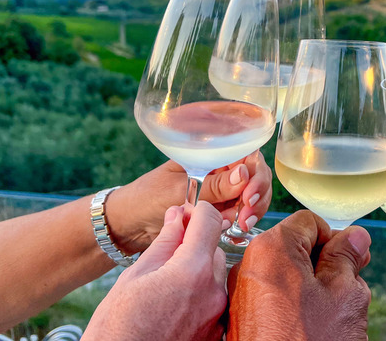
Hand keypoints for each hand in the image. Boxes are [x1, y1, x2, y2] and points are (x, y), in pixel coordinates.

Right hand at [82, 202, 226, 340]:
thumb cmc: (118, 328)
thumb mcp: (134, 277)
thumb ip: (163, 244)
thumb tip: (176, 216)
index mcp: (191, 271)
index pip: (208, 221)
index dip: (196, 211)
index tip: (185, 213)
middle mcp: (212, 291)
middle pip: (214, 249)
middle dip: (194, 245)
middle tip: (166, 255)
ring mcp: (217, 315)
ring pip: (216, 276)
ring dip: (198, 272)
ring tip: (166, 288)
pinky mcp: (216, 333)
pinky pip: (215, 301)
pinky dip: (201, 296)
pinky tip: (176, 306)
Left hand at [106, 151, 272, 253]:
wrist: (129, 224)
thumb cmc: (147, 197)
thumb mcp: (180, 190)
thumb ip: (214, 185)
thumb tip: (245, 174)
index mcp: (210, 153)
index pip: (248, 155)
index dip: (256, 174)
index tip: (249, 197)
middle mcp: (220, 169)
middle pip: (256, 176)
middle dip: (257, 196)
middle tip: (246, 217)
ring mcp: (221, 190)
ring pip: (252, 196)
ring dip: (252, 211)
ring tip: (240, 226)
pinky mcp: (219, 209)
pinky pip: (241, 212)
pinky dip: (243, 221)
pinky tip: (237, 231)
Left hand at [226, 211, 371, 340]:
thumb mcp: (345, 295)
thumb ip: (348, 258)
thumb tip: (353, 237)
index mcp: (272, 249)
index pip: (309, 222)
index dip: (337, 240)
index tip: (353, 261)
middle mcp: (249, 266)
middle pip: (295, 247)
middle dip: (325, 264)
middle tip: (347, 290)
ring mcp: (242, 295)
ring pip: (286, 274)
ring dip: (311, 287)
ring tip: (329, 315)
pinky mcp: (241, 320)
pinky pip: (272, 298)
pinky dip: (293, 305)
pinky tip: (310, 327)